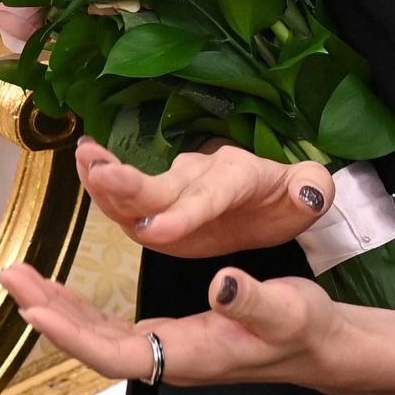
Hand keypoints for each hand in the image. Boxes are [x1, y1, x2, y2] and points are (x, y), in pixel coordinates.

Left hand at [0, 260, 346, 391]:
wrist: (320, 345)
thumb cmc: (305, 328)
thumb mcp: (288, 309)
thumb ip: (255, 300)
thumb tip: (222, 284)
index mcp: (190, 357)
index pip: (115, 352)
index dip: (72, 334)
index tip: (34, 310)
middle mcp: (170, 358)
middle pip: (94, 344)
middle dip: (49, 313)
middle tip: (10, 275)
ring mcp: (167, 349)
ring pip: (98, 335)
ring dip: (58, 308)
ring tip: (21, 278)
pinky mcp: (169, 336)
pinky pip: (112, 327)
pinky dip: (80, 308)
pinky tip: (59, 293)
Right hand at [76, 139, 337, 259]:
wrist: (268, 200)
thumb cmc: (287, 201)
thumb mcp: (310, 195)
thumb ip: (312, 189)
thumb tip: (308, 192)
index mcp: (238, 178)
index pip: (210, 196)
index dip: (185, 213)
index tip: (158, 230)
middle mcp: (200, 174)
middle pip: (164, 186)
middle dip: (132, 185)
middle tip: (103, 175)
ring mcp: (174, 186)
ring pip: (139, 190)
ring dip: (108, 181)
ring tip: (83, 163)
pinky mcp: (156, 205)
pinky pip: (127, 201)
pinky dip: (101, 190)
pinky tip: (81, 172)